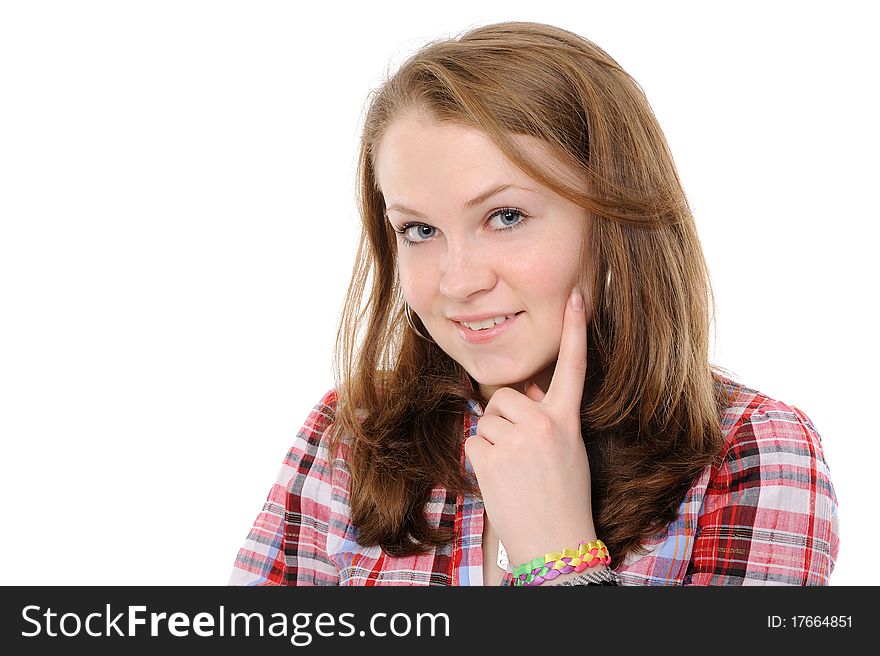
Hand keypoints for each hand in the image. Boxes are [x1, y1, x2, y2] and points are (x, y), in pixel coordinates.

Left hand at [464, 288, 595, 568]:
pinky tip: (500, 480)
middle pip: (505, 397)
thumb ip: (548, 417)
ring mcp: (516, 441)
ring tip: (514, 471)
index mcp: (566, 420)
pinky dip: (481, 460)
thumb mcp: (568, 451)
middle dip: (506, 420)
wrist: (556, 544)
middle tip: (521, 455)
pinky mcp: (490, 458)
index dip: (575, 331)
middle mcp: (543, 424)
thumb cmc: (563, 496)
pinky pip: (474, 442)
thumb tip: (526, 394)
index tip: (577, 298)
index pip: (573, 368)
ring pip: (487, 420)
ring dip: (493, 442)